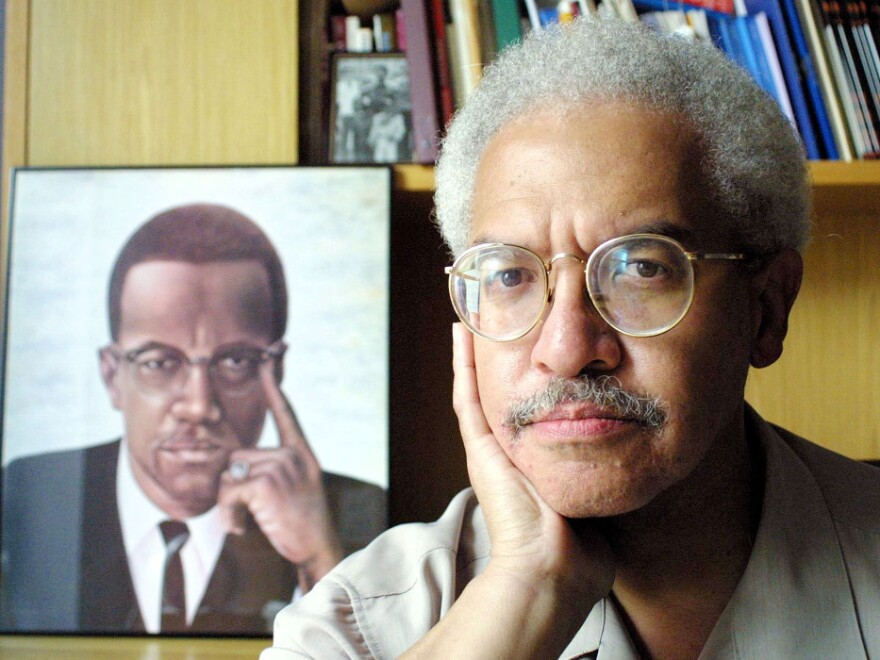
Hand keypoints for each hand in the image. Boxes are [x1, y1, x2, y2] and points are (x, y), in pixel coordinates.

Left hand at [217, 361, 342, 592]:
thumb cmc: (302, 524)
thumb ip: (274, 470)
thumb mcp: (295, 488)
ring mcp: (281, 467)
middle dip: (233, 487)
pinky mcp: (266, 483)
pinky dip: (228, 515)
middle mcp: (293, 455)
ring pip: (230, 475)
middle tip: (246, 513)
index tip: (268, 357)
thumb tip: (235, 468)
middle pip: (238, 456)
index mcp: (301, 453)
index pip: (285, 413)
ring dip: (229, 505)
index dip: (273, 386)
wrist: (319, 549)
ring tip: (246, 522)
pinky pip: (229, 492)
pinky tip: (242, 529)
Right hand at [452, 323, 613, 601]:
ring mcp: (489, 451)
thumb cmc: (578, 556)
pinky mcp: (480, 449)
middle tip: (497, 325)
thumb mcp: (596, 505)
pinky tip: (462, 333)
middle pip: (500, 396)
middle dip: (499, 362)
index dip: (527, 386)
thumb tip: (631, 473)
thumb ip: (607, 486)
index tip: (534, 358)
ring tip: (473, 320)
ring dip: (474, 355)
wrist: (552, 575)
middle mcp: (506, 456)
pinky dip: (462, 364)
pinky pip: (468, 397)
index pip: (528, 417)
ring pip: (478, 390)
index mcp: (531, 469)